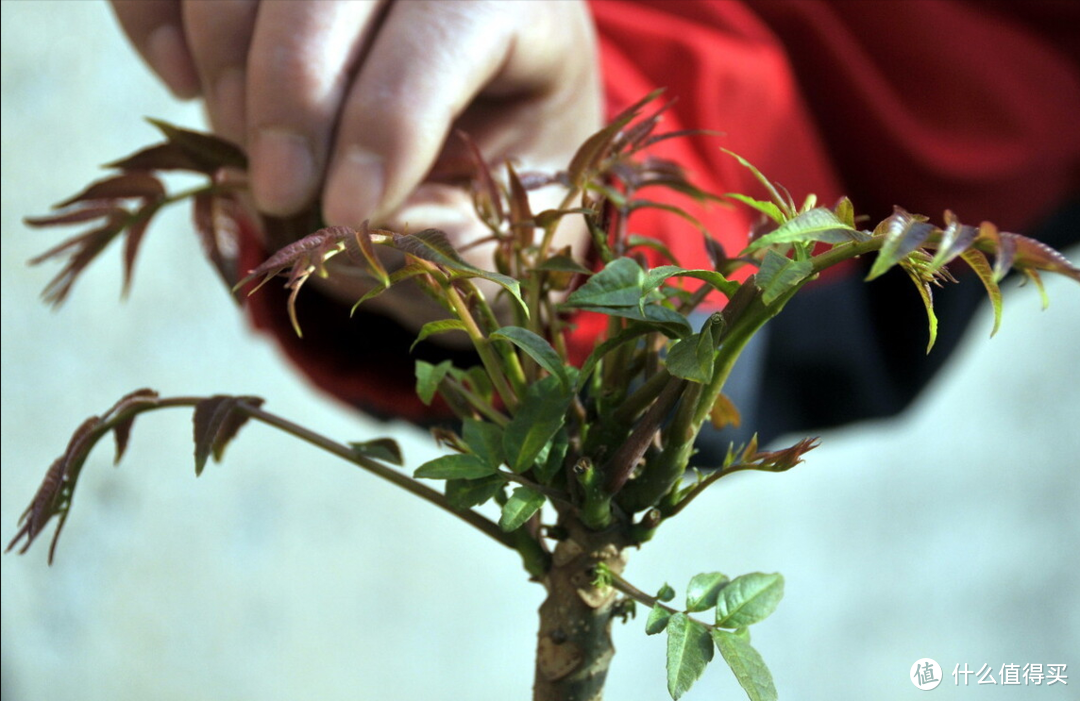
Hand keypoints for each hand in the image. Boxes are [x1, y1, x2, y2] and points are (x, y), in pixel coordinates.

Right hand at [111, 0, 601, 323]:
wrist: (477, 120)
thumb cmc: (497, 167)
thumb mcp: (498, 210)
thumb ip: (440, 219)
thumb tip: (344, 220)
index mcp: (515, 1)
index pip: (444, 28)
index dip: (386, 121)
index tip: (346, 213)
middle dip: (291, 95)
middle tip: (279, 194)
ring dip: (226, 66)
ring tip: (250, 154)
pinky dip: (154, 19)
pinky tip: (185, 87)